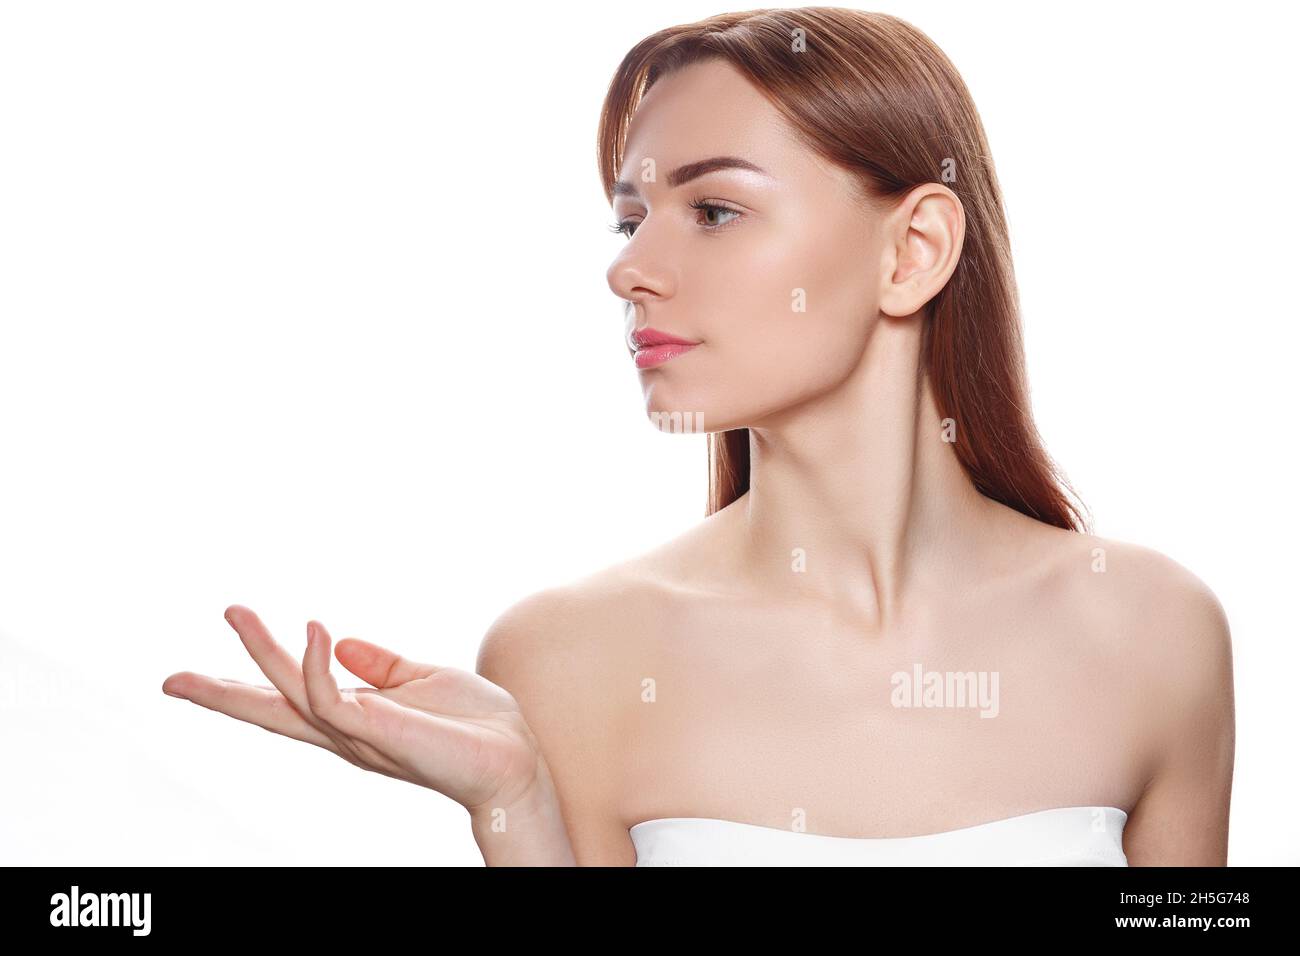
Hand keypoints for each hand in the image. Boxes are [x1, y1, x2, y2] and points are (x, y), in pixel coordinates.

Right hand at [162, 605, 544, 812]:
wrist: (517, 760)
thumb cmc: (475, 725)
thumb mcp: (421, 681)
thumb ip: (380, 666)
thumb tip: (339, 640)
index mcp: (354, 719)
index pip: (288, 701)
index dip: (245, 687)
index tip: (195, 675)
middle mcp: (348, 732)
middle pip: (271, 712)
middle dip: (221, 695)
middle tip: (170, 679)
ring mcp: (360, 735)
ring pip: (293, 695)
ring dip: (263, 653)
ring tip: (239, 613)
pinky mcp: (381, 733)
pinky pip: (335, 699)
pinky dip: (318, 664)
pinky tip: (316, 629)